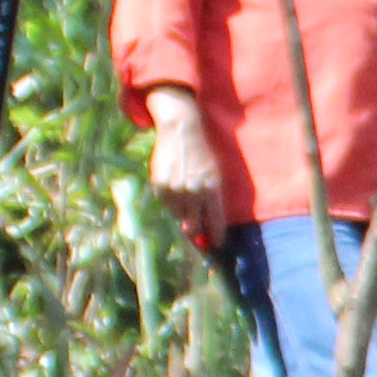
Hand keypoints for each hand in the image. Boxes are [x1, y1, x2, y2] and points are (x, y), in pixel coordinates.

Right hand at [142, 100, 227, 244]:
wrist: (181, 132)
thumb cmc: (202, 155)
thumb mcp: (215, 175)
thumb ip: (213, 199)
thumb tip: (207, 225)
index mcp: (212, 190)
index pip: (215, 222)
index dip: (216, 237)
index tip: (216, 244)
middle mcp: (194, 193)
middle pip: (194, 227)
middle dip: (196, 233)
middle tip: (197, 234)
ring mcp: (175, 191)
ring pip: (178, 216)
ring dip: (182, 213)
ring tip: (185, 197)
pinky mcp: (160, 186)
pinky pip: (166, 204)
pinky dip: (171, 202)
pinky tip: (175, 188)